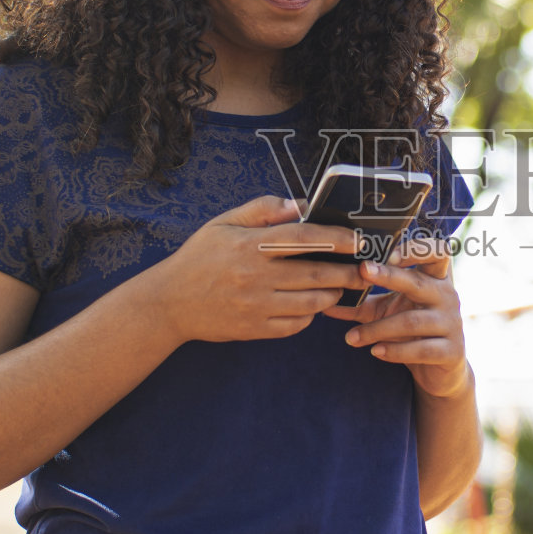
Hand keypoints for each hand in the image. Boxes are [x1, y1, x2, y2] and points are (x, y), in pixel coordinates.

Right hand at [157, 195, 363, 341]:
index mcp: (249, 246)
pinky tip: (311, 307)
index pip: (302, 238)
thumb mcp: (223, 223)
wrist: (169, 303)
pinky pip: (294, 326)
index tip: (357, 240)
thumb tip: (298, 204)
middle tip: (364, 270)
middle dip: (346, 273)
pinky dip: (309, 317)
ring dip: (331, 295)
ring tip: (339, 288)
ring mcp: (256, 306)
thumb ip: (261, 210)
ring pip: (310, 303)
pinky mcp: (255, 330)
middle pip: (315, 274)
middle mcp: (255, 277)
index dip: (334, 238)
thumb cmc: (199, 258)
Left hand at [330, 236, 468, 398]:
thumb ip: (361, 303)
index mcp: (435, 279)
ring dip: (378, 328)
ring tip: (352, 337)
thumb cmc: (411, 331)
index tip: (389, 254)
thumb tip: (324, 301)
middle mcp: (447, 296)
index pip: (437, 251)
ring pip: (412, 321)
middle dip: (389, 277)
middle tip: (361, 272)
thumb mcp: (387, 312)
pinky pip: (421, 349)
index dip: (417, 249)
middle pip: (418, 282)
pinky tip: (375, 351)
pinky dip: (395, 351)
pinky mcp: (451, 351)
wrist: (439, 370)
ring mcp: (451, 324)